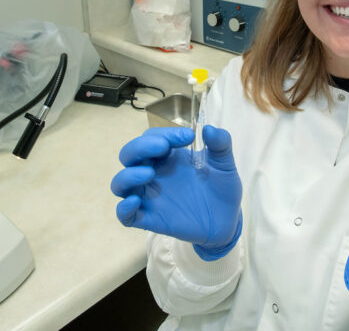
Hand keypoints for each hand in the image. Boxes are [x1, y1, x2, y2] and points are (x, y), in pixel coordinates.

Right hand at [110, 126, 241, 260]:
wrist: (227, 220)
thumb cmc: (221, 189)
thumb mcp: (225, 164)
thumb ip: (221, 144)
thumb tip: (209, 128)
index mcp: (167, 156)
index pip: (153, 137)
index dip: (166, 133)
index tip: (189, 136)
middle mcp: (153, 173)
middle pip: (129, 155)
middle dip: (140, 147)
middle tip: (162, 147)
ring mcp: (149, 196)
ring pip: (120, 183)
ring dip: (129, 175)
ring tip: (149, 173)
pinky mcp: (149, 218)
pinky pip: (126, 215)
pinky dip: (124, 208)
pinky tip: (136, 202)